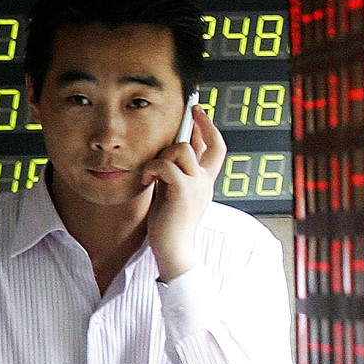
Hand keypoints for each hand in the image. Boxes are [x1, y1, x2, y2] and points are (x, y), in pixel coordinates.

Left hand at [141, 105, 225, 280]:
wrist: (174, 251)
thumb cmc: (169, 225)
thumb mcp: (173, 193)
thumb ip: (174, 174)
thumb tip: (167, 154)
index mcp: (204, 182)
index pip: (216, 149)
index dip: (209, 128)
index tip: (199, 113)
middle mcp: (205, 182)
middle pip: (206, 143)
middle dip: (196, 125)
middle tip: (187, 113)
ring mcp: (197, 186)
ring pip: (182, 150)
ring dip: (162, 155)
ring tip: (152, 172)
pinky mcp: (184, 192)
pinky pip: (167, 165)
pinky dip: (153, 168)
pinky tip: (147, 179)